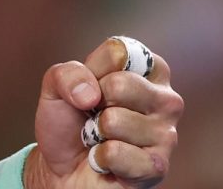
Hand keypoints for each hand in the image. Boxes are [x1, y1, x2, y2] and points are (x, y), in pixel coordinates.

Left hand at [27, 37, 182, 187]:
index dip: (92, 71)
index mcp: (149, 70)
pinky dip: (100, 158)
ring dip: (96, 134)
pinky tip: (107, 162)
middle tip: (95, 118)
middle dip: (94, 104)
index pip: (118, 52)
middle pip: (120, 84)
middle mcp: (166, 98)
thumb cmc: (68, 123)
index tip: (91, 88)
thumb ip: (67, 74)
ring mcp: (166, 133)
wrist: (63, 169)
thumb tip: (90, 94)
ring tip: (102, 140)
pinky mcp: (157, 166)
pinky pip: (116, 153)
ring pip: (114, 121)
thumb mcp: (56, 87)